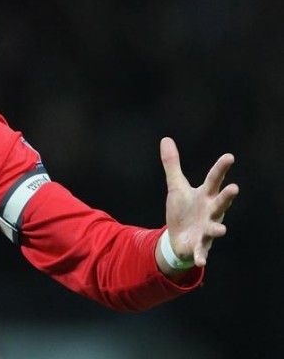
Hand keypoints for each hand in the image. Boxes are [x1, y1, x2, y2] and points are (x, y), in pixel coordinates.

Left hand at [159, 137, 239, 268]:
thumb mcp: (176, 186)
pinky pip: (201, 252)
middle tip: (235, 188)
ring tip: (221, 230)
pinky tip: (200, 262)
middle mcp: (210, 212)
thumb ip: (172, 164)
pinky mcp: (199, 246)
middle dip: (227, 197)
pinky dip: (201, 256)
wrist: (179, 237)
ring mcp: (206, 229)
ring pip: (215, 229)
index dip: (221, 168)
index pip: (214, 179)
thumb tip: (165, 139)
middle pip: (220, 203)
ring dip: (218, 229)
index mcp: (205, 196)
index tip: (229, 156)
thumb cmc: (183, 209)